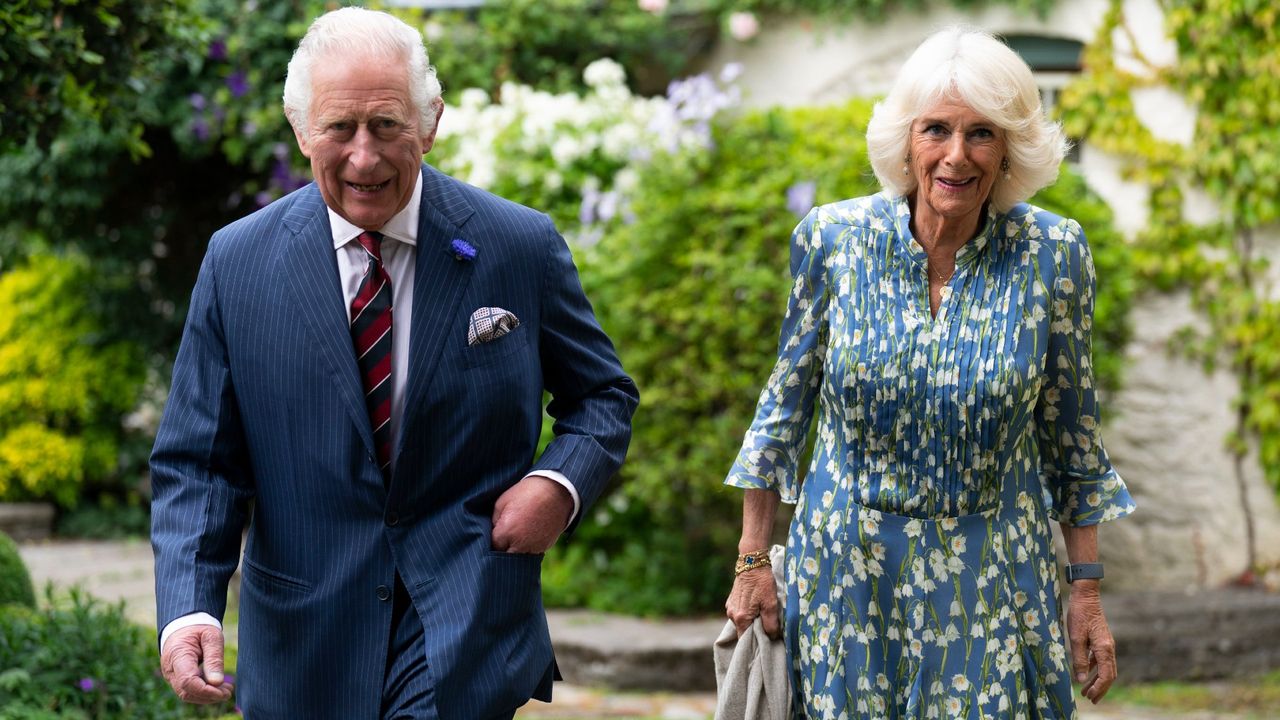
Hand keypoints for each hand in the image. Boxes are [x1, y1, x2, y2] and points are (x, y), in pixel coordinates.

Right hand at [161, 624, 232, 703]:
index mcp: (177, 655)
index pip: (187, 681)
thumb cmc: (199, 629)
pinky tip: (218, 688)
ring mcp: (171, 676)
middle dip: (209, 695)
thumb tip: (217, 682)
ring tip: (226, 690)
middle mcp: (170, 669)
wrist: (184, 626)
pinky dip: (203, 692)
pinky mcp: (176, 679)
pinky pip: (188, 691)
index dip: (206, 690)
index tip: (224, 692)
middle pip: (186, 691)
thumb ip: (214, 658)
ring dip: (207, 696)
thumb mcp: (211, 636)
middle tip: (229, 691)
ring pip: (187, 694)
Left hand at [490, 475, 572, 552]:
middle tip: (505, 534)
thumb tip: (494, 530)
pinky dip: (528, 548)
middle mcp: (519, 544)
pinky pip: (531, 553)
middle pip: (504, 556)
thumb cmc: (527, 493)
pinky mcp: (544, 547)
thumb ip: (494, 520)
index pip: (492, 546)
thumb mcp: (503, 501)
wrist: (556, 491)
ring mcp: (533, 547)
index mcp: (506, 532)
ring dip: (515, 550)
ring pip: (518, 557)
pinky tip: (528, 535)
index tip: (495, 531)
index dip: (493, 538)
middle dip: (503, 547)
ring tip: (518, 535)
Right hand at [725, 566, 780, 639]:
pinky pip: (739, 614)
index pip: (745, 641)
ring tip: (763, 618)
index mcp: (741, 618)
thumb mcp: (771, 604)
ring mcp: (730, 608)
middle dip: (754, 634)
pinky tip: (756, 609)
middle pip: (743, 632)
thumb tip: (771, 637)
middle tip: (767, 632)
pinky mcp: (731, 601)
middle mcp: (732, 615)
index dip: (755, 644)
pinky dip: (747, 615)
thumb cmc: (762, 583)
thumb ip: (771, 624)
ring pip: (742, 623)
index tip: (766, 645)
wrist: (752, 563)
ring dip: (751, 623)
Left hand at [1066, 581, 1115, 703]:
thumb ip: (1078, 659)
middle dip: (1100, 688)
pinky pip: (1100, 659)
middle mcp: (1109, 648)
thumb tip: (1080, 679)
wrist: (1086, 596)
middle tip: (1090, 699)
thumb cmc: (1080, 614)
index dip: (1099, 688)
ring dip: (1097, 680)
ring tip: (1086, 690)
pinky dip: (1094, 669)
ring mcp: (1106, 644)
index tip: (1091, 697)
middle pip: (1109, 674)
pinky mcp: (1101, 640)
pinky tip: (1085, 672)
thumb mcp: (1075, 637)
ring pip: (1105, 668)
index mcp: (1104, 648)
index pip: (1106, 675)